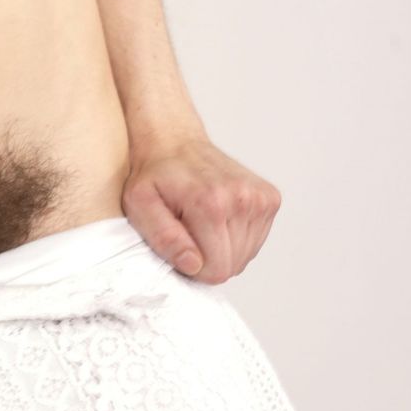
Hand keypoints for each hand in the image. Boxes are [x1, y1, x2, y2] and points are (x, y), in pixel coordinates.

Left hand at [121, 129, 281, 284]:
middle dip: (207, 259)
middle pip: (232, 265)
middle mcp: (243, 199)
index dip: (194, 268)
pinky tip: (218, 218)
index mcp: (211, 203)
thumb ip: (164, 238)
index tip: (179, 246)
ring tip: (201, 223)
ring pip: (245, 256)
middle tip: (188, 232)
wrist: (175, 141)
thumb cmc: (154, 175)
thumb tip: (193, 265)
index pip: (217, 270)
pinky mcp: (270, 198)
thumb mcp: (140, 205)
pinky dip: (235, 238)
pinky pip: (255, 242)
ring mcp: (261, 198)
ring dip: (222, 248)